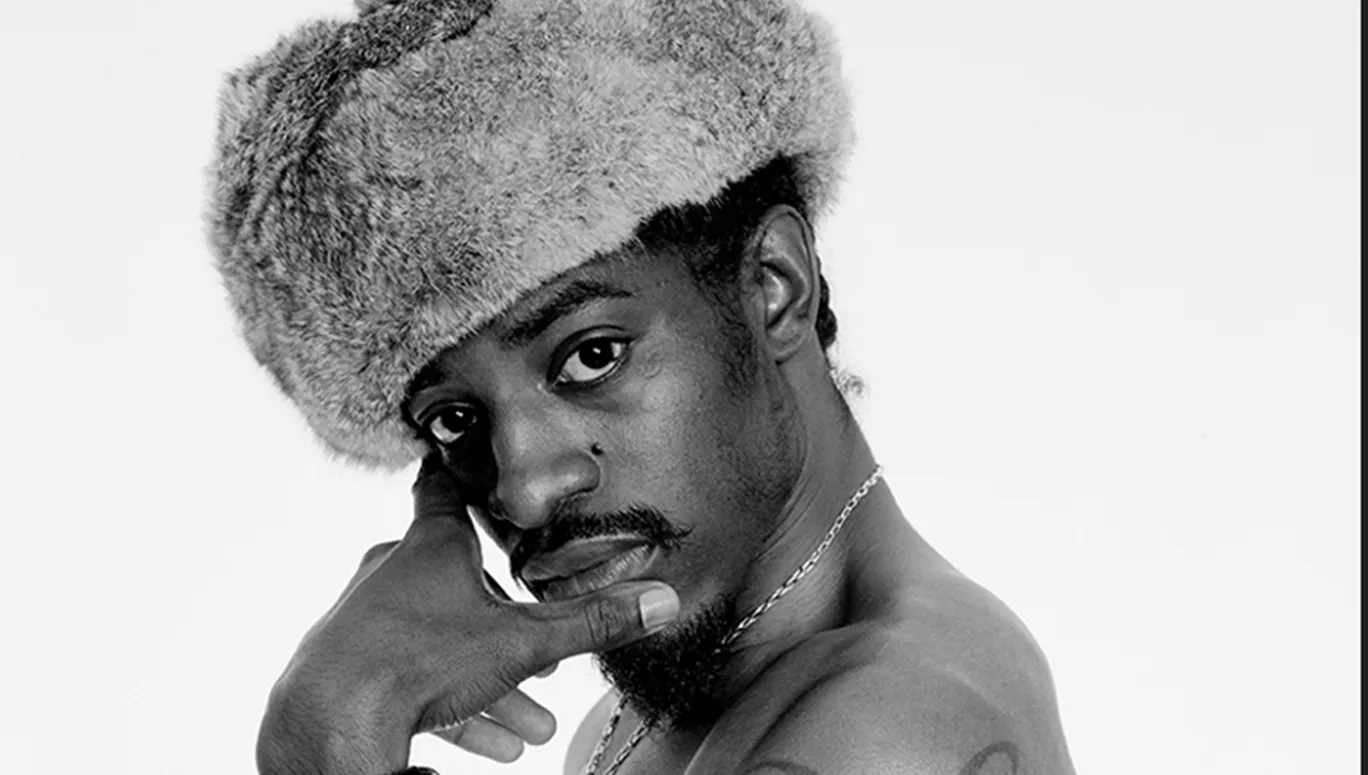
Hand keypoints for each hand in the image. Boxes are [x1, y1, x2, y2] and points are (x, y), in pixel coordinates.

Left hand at [256, 456, 679, 774]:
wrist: (331, 719)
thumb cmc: (417, 660)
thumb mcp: (521, 642)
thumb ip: (591, 624)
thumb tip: (658, 603)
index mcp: (432, 546)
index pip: (446, 490)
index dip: (460, 475)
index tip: (461, 458)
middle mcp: (394, 573)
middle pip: (462, 586)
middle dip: (508, 621)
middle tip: (542, 656)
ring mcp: (369, 620)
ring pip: (443, 643)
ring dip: (490, 680)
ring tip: (529, 723)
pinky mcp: (354, 666)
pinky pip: (415, 679)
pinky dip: (455, 706)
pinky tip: (491, 742)